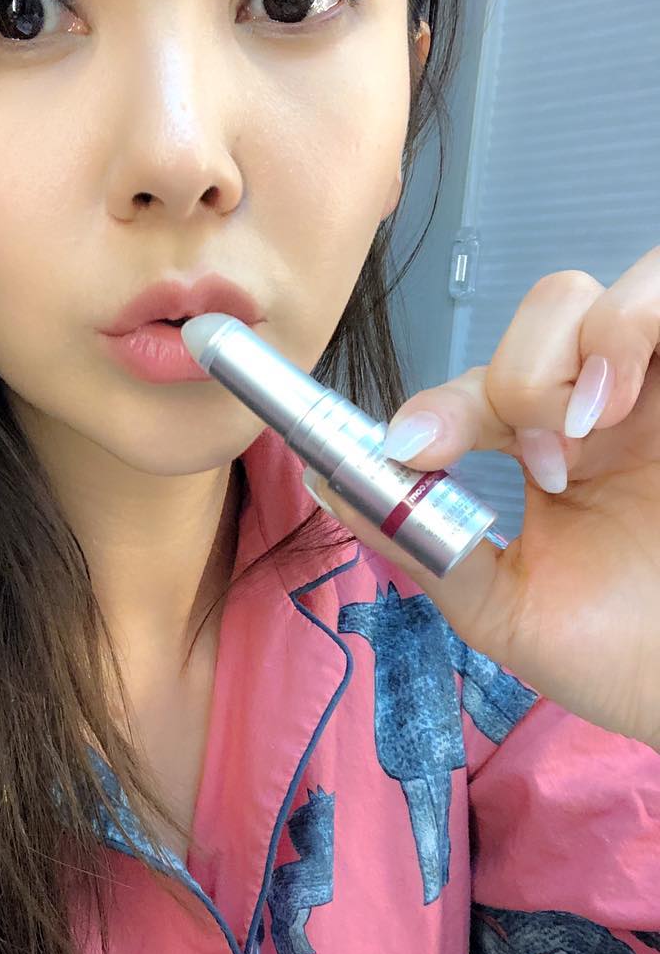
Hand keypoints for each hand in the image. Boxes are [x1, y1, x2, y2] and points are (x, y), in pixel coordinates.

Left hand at [303, 249, 659, 751]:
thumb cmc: (621, 658)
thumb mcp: (501, 605)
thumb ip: (420, 539)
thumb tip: (329, 481)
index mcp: (561, 449)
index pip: (486, 384)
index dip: (441, 404)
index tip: (414, 448)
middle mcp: (612, 405)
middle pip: (542, 312)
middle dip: (513, 377)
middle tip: (536, 462)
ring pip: (594, 294)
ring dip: (566, 350)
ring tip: (583, 433)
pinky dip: (626, 327)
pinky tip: (612, 407)